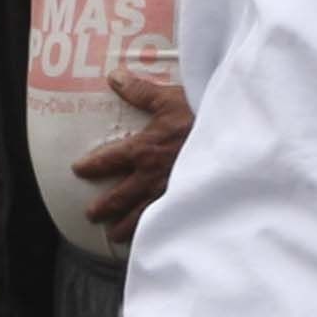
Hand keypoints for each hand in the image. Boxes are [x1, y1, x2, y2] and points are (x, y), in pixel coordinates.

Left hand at [73, 67, 195, 236]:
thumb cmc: (205, 118)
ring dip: (125, 226)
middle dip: (104, 206)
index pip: (108, 160)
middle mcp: (151, 177)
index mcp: (143, 150)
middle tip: (92, 215)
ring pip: (141, 216)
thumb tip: (114, 76)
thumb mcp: (172, 99)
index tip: (79, 170)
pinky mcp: (189, 206)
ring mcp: (170, 195)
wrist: (237, 142)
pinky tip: (152, 240)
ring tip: (115, 235)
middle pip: (119, 196)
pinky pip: (167, 223)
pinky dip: (155, 234)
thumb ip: (141, 91)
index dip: (91, 166)